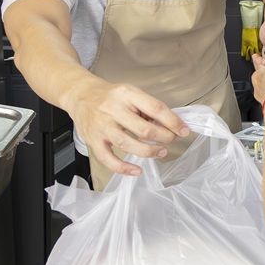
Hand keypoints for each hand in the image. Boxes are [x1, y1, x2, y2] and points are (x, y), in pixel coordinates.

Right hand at [67, 79, 189, 175]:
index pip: (155, 108)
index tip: (184, 130)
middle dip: (163, 137)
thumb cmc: (110, 96)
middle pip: (143, 128)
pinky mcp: (93, 140)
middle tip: (171, 140)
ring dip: (148, 151)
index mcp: (127, 94)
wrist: (80, 94)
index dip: (173, 121)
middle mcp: (112, 109)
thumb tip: (170, 125)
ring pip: (127, 143)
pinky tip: (136, 170)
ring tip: (161, 152)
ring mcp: (101, 126)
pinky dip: (123, 167)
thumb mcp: (131, 93)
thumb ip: (148, 108)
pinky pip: (108, 158)